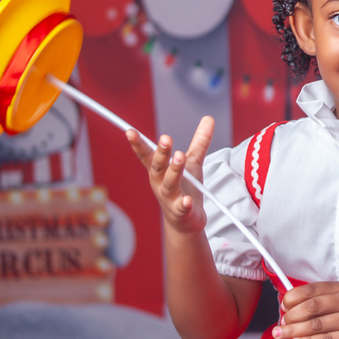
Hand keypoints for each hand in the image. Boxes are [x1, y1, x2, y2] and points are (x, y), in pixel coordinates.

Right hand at [126, 116, 215, 235]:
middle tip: (166, 138)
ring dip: (174, 170)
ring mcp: (170, 198)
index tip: (130, 131)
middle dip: (161, 153)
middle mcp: (160, 183)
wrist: (186, 221)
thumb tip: (208, 118)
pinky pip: (181, 207)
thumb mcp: (193, 162)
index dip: (138, 144)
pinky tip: (188, 200)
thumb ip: (199, 141)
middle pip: (158, 167)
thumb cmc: (185, 188)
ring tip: (180, 156)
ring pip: (169, 184)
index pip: (147, 155)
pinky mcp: (181, 212)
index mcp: (160, 170)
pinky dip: (184, 204)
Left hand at [274, 281, 338, 338]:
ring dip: (293, 330)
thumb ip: (316, 300)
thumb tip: (286, 304)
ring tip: (280, 333)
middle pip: (313, 307)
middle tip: (281, 322)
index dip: (294, 296)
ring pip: (316, 325)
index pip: (313, 289)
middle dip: (292, 315)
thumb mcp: (338, 300)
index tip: (283, 305)